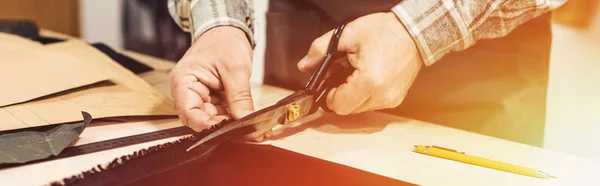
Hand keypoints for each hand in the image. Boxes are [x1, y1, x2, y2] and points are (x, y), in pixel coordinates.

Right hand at [170, 26, 254, 131]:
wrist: (227, 30)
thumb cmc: (225, 42)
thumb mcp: (235, 69)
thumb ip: (240, 97)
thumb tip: (246, 120)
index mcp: (183, 82)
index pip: (189, 113)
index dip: (207, 125)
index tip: (228, 129)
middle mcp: (188, 91)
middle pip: (200, 119)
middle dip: (221, 125)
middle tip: (243, 130)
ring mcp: (200, 94)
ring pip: (211, 118)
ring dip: (228, 122)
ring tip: (247, 124)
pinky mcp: (211, 96)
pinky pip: (220, 111)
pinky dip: (232, 115)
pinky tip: (244, 116)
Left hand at [297, 12, 422, 114]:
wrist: (414, 32)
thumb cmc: (387, 31)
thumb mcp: (348, 35)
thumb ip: (320, 50)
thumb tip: (305, 65)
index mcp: (369, 81)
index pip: (338, 105)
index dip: (328, 95)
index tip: (327, 82)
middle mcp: (382, 95)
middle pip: (348, 109)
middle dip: (339, 94)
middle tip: (340, 74)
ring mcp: (391, 99)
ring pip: (359, 108)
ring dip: (352, 95)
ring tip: (355, 73)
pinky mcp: (396, 99)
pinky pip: (372, 103)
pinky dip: (365, 93)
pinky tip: (366, 76)